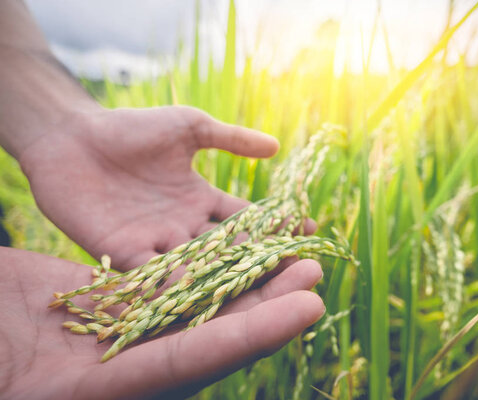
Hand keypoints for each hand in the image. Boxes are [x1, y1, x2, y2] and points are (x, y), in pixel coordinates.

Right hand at [0, 246, 324, 398]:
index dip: (253, 334)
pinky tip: (229, 241)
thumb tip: (149, 374)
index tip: (307, 309)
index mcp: (104, 391)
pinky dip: (199, 261)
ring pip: (193, 301)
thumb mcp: (16, 372)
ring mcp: (120, 332)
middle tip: (314, 272)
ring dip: (241, 277)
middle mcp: (125, 365)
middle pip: (209, 330)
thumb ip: (72, 383)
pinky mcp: (109, 303)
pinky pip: (162, 279)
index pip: (193, 359)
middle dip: (265, 302)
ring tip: (286, 247)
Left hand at [18, 106, 279, 269]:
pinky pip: (155, 276)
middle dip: (263, 261)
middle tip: (299, 272)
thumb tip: (276, 146)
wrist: (73, 136)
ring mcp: (157, 243)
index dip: (277, 224)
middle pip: (229, 251)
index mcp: (202, 200)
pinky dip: (177, 286)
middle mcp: (185, 228)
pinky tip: (202, 295)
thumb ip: (231, 139)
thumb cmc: (132, 128)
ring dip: (227, 280)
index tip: (310, 229)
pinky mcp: (125, 255)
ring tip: (262, 294)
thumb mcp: (190, 127)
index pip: (247, 218)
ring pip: (198, 269)